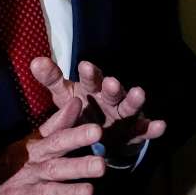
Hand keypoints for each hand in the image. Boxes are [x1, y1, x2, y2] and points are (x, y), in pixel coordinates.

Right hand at [0, 97, 106, 194]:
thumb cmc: (14, 167)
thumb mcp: (32, 143)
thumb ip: (56, 125)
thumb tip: (76, 101)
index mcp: (36, 151)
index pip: (57, 140)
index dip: (76, 135)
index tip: (96, 131)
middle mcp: (32, 170)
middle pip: (56, 167)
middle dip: (78, 166)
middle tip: (101, 165)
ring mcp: (26, 192)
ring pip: (49, 192)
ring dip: (69, 193)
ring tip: (89, 193)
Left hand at [29, 57, 166, 149]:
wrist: (98, 133)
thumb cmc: (80, 108)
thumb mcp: (64, 96)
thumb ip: (51, 80)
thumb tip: (34, 61)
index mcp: (92, 88)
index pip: (91, 79)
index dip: (89, 74)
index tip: (84, 66)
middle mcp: (110, 98)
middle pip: (113, 91)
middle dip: (113, 87)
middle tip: (112, 83)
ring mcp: (124, 115)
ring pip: (130, 106)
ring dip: (135, 100)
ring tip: (140, 93)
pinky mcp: (134, 131)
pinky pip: (144, 130)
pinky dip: (153, 128)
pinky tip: (161, 125)